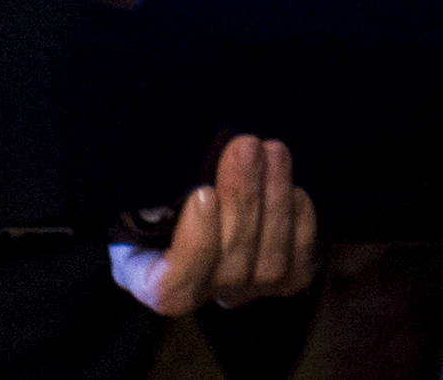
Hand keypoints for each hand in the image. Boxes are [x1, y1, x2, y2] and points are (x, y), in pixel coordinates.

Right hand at [106, 135, 319, 315]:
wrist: (195, 186)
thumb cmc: (157, 184)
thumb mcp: (141, 183)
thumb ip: (150, 182)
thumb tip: (163, 162)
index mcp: (149, 276)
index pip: (172, 288)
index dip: (195, 246)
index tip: (204, 193)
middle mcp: (200, 294)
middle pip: (230, 269)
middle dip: (242, 201)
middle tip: (246, 147)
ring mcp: (245, 290)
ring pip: (270, 266)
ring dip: (274, 202)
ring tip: (272, 152)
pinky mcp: (286, 278)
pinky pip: (301, 261)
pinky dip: (300, 221)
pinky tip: (291, 184)